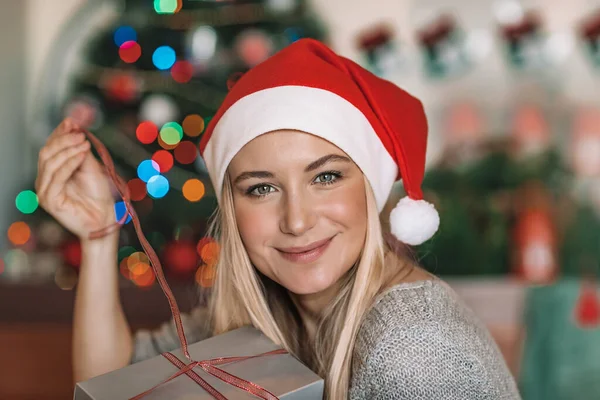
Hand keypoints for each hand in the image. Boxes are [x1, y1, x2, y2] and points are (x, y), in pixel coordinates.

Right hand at [35, 118, 115, 241]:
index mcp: (53, 171)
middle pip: (47, 152)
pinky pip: (57, 177)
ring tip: (84, 143)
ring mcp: (45, 191)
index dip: (59, 133)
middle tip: (80, 133)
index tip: (71, 121)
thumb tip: (75, 129)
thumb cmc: (98, 196)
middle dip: (63, 139)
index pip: (50, 147)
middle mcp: (45, 180)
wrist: (104, 218)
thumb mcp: (91, 167)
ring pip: (50, 162)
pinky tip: (81, 155)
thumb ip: (81, 151)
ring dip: (68, 149)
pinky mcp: (49, 201)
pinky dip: (69, 164)